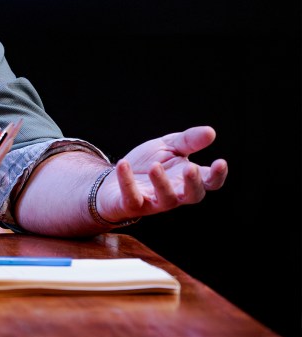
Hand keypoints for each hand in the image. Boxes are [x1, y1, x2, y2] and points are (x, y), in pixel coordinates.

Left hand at [100, 126, 227, 222]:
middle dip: (193, 183)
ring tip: (155, 166)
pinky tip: (123, 164)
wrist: (115, 177)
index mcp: (187, 179)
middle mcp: (175, 193)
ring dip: (161, 182)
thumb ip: (188, 141)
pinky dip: (127, 181)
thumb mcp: (168, 147)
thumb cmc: (147, 163)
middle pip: (193, 196)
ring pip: (165, 198)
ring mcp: (154, 201)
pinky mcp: (131, 204)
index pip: (209, 182)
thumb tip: (211, 132)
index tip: (221, 162)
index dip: (217, 175)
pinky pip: (132, 197)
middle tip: (190, 168)